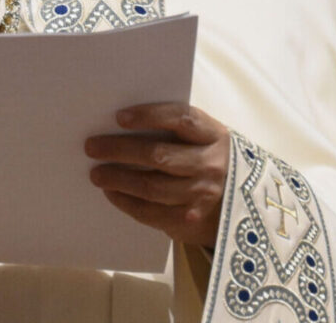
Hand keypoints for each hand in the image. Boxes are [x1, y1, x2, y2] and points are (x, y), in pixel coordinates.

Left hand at [84, 102, 229, 247]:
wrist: (244, 201)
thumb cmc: (208, 158)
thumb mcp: (204, 138)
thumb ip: (174, 130)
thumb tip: (120, 124)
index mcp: (215, 135)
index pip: (182, 119)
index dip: (149, 116)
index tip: (119, 117)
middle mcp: (212, 164)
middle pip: (160, 155)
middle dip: (120, 150)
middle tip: (92, 147)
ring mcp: (203, 194)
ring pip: (153, 187)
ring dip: (119, 179)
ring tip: (96, 174)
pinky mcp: (192, 218)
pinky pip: (153, 212)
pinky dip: (128, 203)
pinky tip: (112, 193)